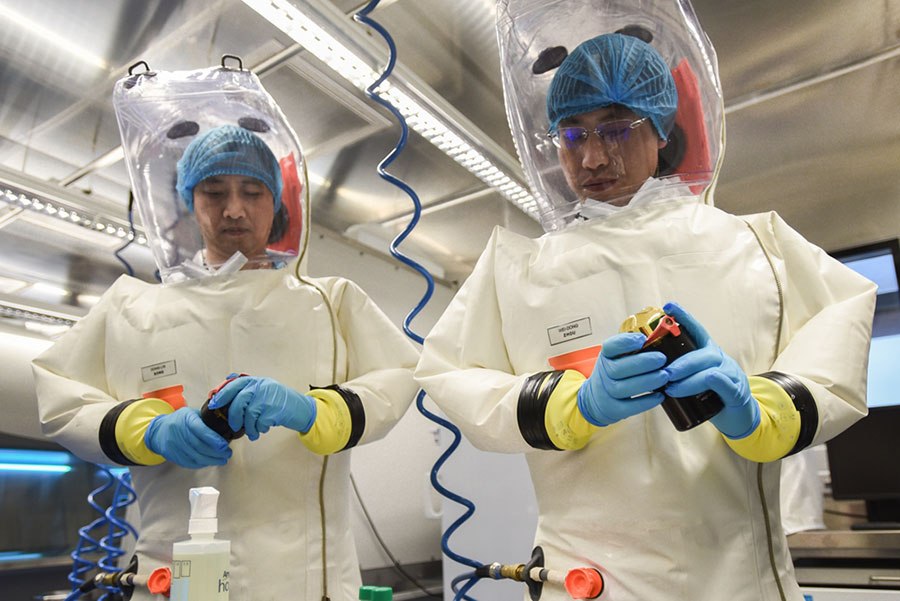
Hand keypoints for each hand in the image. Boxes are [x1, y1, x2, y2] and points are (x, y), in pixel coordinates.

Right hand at [145, 408, 231, 468]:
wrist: (158, 430)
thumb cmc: (180, 420)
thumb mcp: (192, 413)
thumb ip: (206, 419)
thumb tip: (226, 428)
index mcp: (186, 419)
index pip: (201, 430)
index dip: (214, 439)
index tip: (225, 445)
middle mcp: (178, 432)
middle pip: (199, 446)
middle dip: (216, 452)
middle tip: (227, 454)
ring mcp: (174, 445)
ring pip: (195, 456)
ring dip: (211, 460)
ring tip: (222, 460)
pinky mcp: (172, 455)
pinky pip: (189, 462)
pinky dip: (202, 464)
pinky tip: (210, 462)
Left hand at [208, 376, 316, 439]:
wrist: (302, 409)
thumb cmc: (280, 402)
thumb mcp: (264, 392)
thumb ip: (248, 393)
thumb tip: (224, 397)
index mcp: (257, 381)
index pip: (235, 384)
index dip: (222, 395)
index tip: (213, 405)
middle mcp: (262, 386)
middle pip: (239, 401)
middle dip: (234, 417)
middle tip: (235, 426)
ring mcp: (269, 397)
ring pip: (249, 414)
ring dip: (249, 427)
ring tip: (253, 432)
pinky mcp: (275, 409)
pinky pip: (260, 422)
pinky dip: (259, 429)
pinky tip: (263, 429)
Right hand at [576, 332, 667, 425]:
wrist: (597, 398)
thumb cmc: (615, 373)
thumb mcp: (618, 356)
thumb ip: (634, 348)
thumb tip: (659, 337)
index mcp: (606, 356)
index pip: (610, 347)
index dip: (625, 342)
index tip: (643, 339)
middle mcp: (604, 373)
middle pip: (618, 368)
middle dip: (643, 363)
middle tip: (662, 359)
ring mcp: (607, 392)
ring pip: (624, 387)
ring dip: (647, 381)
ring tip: (664, 376)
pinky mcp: (614, 408)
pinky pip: (630, 407)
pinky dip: (646, 401)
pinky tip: (660, 395)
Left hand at [662, 302, 759, 437]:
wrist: (738, 416)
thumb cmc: (711, 395)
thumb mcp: (694, 377)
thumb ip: (679, 369)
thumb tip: (648, 366)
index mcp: (708, 352)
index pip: (696, 330)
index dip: (684, 317)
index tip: (668, 306)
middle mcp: (720, 359)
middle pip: (701, 354)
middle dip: (680, 363)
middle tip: (664, 373)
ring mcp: (730, 374)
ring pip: (709, 370)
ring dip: (688, 379)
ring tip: (671, 389)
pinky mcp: (736, 392)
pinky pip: (723, 383)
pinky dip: (710, 382)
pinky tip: (701, 384)